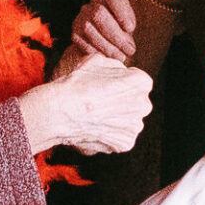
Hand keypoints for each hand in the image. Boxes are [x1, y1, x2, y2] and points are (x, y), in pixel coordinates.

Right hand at [18, 55, 153, 155]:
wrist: (60, 112)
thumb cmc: (76, 84)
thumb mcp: (96, 61)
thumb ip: (115, 66)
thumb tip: (120, 72)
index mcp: (141, 82)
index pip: (137, 81)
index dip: (119, 83)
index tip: (105, 86)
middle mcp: (144, 105)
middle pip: (135, 102)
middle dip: (121, 102)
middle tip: (99, 102)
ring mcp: (135, 127)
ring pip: (128, 121)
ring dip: (116, 119)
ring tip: (95, 115)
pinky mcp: (125, 143)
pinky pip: (120, 137)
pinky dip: (109, 134)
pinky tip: (95, 127)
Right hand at [65, 0, 136, 66]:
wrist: (118, 36)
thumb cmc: (133, 26)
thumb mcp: (141, 19)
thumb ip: (135, 22)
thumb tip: (128, 34)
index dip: (120, 11)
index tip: (130, 28)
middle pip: (99, 14)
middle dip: (115, 35)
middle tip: (129, 49)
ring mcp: (83, 14)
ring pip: (88, 29)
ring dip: (106, 46)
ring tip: (121, 56)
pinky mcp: (76, 31)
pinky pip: (81, 41)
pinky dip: (95, 51)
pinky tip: (108, 57)